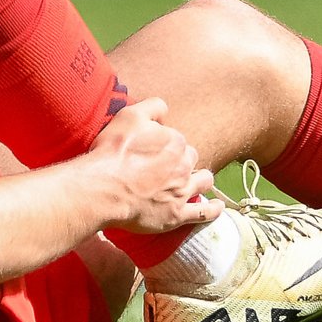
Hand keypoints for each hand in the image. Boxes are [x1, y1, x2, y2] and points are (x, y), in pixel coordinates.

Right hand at [92, 98, 222, 233]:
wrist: (104, 189)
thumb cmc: (114, 152)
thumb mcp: (129, 116)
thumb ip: (152, 107)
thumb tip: (164, 108)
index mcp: (175, 141)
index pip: (178, 139)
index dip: (165, 144)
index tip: (152, 149)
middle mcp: (184, 165)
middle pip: (191, 159)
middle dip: (183, 161)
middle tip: (166, 166)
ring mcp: (183, 191)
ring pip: (204, 181)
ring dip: (202, 179)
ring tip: (197, 181)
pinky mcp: (177, 214)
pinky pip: (203, 213)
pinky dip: (213, 209)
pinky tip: (217, 207)